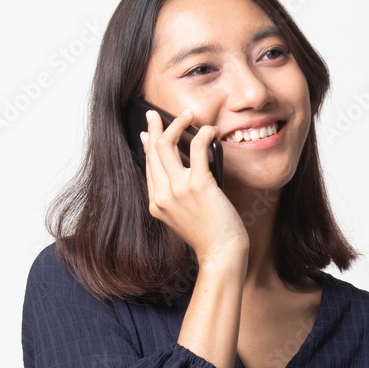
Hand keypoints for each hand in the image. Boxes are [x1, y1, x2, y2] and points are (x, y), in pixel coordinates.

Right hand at [141, 109, 247, 267]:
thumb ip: (177, 196)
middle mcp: (163, 195)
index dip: (147, 145)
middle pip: (153, 151)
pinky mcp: (199, 185)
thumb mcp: (184, 217)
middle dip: (154, 127)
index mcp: (157, 204)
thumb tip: (183, 170)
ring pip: (167, 145)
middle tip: (157, 114)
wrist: (221, 253)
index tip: (148, 132)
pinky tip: (210, 130)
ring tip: (188, 115)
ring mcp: (178, 190)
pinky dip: (203, 133)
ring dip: (177, 124)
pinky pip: (197, 148)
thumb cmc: (210, 236)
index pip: (148, 166)